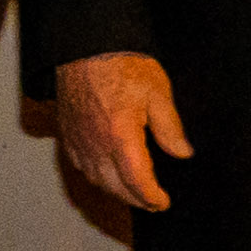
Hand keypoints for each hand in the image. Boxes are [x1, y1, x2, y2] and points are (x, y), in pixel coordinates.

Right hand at [53, 53, 192, 213]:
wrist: (85, 47)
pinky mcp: (68, 133)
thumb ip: (170, 127)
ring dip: (115, 191)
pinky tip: (105, 174)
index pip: (137, 181)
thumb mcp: (157, 92)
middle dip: (135, 199)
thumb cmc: (119, 64)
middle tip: (152, 202)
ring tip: (131, 192)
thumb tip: (182, 152)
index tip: (163, 202)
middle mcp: (96, 144)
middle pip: (115, 187)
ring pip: (95, 180)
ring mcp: (79, 141)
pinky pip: (80, 166)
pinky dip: (95, 177)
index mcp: (121, 136)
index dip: (151, 197)